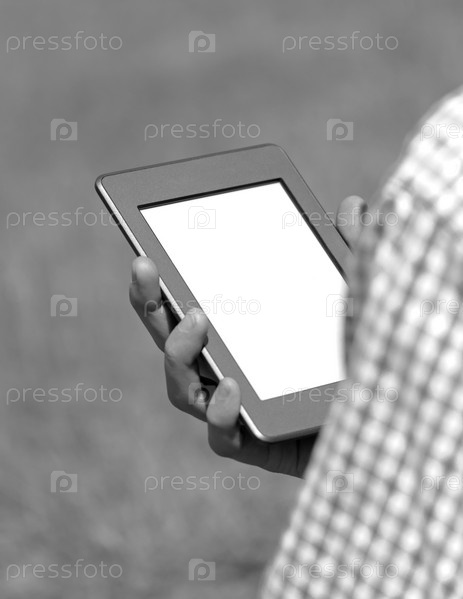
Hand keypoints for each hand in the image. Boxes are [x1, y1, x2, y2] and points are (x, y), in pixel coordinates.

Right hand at [129, 196, 365, 476]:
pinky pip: (221, 437)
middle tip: (146, 267)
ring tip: (196, 320)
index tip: (146, 249)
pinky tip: (233, 387)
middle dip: (150, 304)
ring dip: (178, 353)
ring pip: (184, 389)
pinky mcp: (258, 446)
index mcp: (245, 330)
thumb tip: (353, 205)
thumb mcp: (367, 299)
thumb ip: (358, 255)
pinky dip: (219, 413)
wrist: (401, 416)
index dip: (159, 283)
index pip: (188, 305)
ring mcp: (241, 408)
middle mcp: (233, 366)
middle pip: (173, 341)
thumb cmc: (375, 357)